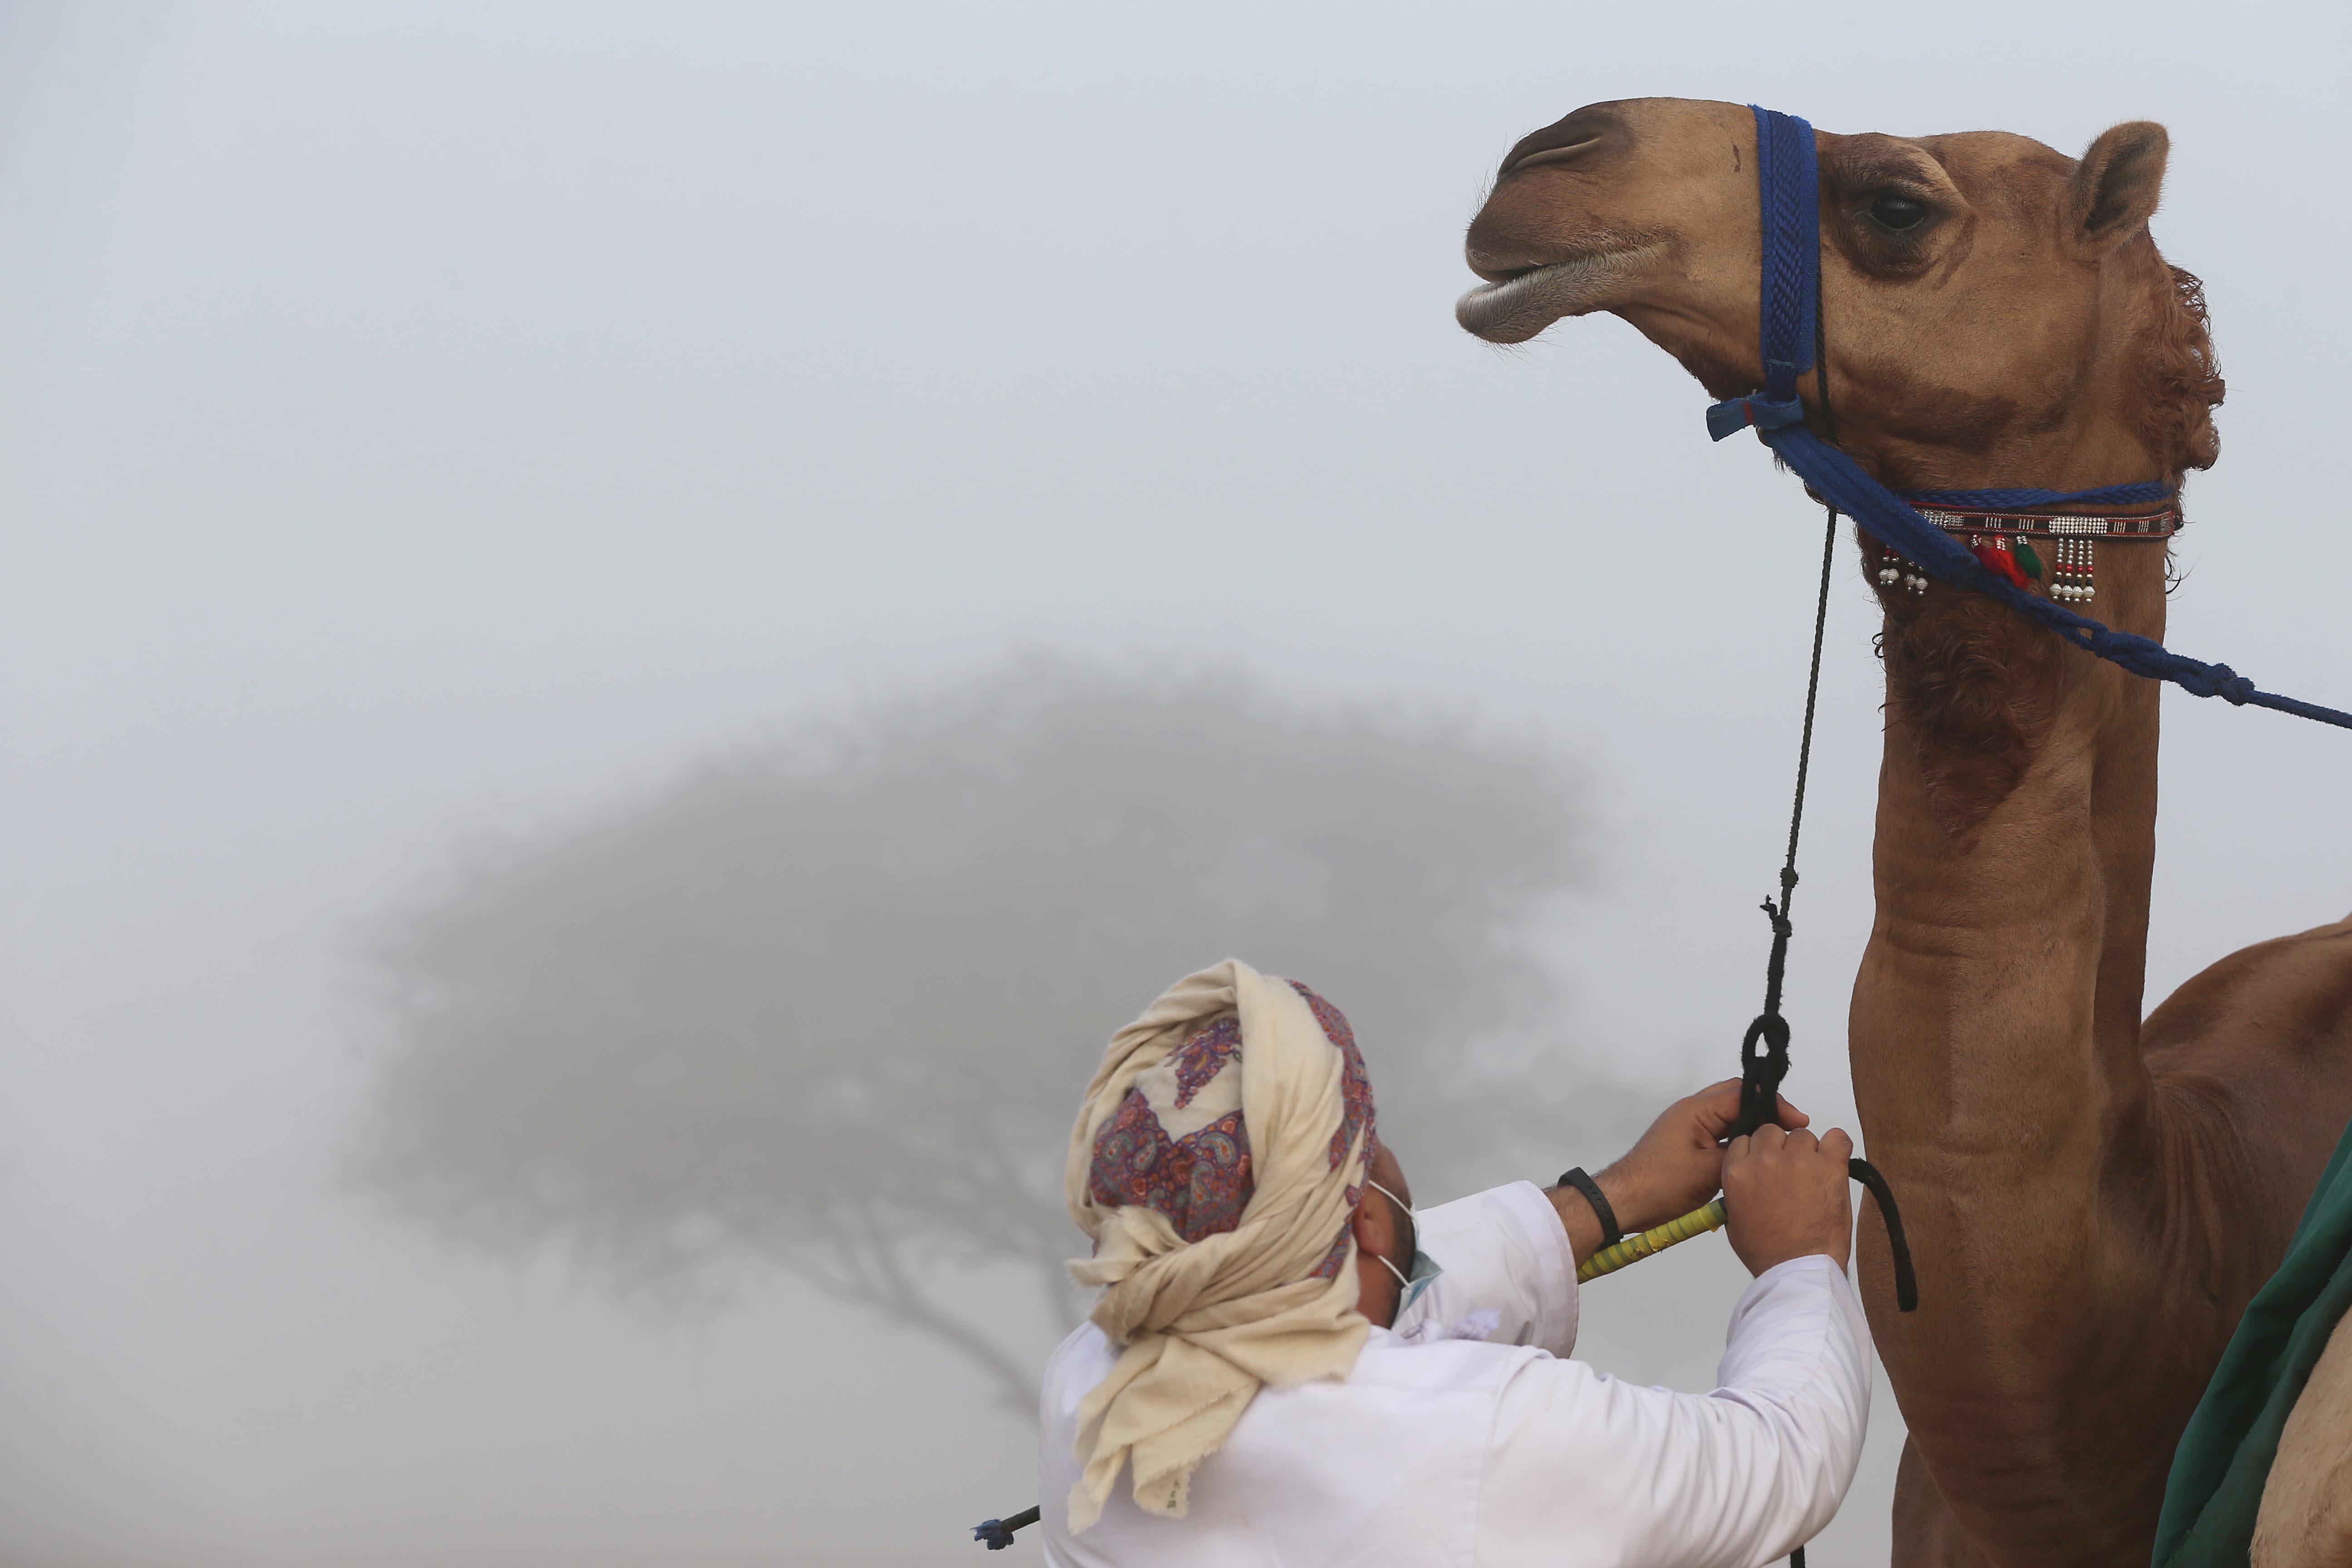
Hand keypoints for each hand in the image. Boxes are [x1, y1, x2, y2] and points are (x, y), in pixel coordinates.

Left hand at [1549, 1080, 1805, 1262]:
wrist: (1624, 1202)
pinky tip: (1754, 1155)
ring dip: (1752, 1124)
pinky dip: (1738, 1139)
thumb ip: (1740, 1153)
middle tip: (1791, 1128)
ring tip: (1778, 1141)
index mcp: (1695, 1110)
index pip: (1743, 1093)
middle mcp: (1691, 1112)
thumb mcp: (1709, 1171)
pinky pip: (1719, 1133)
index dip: (1774, 1104)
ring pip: (1728, 1116)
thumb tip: (1765, 1145)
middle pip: (1736, 1097)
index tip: (1799, 1121)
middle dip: (1765, 1109)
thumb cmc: (1661, 1186)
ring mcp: (1688, 1127)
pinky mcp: (1687, 1144)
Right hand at [1722, 1123, 1853, 1275]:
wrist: (1798, 1269)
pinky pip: (1837, 1138)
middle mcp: (1765, 1160)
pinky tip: (1835, 1160)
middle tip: (1792, 1171)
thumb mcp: (1735, 1221)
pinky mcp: (1829, 1166)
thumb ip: (1738, 1191)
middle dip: (1781, 1148)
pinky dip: (1838, 1145)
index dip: (1759, 1150)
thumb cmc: (1769, 1253)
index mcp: (1738, 1172)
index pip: (1745, 1139)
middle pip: (1772, 1132)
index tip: (1768, 1162)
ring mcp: (1798, 1160)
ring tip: (1815, 1176)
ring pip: (1803, 1135)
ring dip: (1808, 1151)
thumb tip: (1749, 1181)